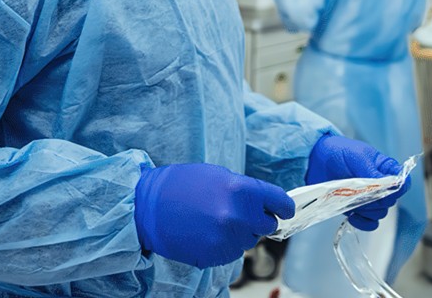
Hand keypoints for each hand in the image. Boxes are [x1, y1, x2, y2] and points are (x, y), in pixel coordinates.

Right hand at [134, 163, 293, 268]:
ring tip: (215, 220)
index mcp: (242, 191)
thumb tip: (265, 203)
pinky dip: (224, 244)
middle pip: (268, 225)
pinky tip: (207, 232)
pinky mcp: (215, 256)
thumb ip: (246, 190)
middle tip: (240, 212)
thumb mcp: (218, 175)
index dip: (283, 206)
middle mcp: (238, 217)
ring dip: (240, 232)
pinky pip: (232, 252)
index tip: (284, 209)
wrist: (148, 207)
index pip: (280, 203)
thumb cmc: (180, 185)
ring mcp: (226, 239)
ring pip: (249, 241)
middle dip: (258, 219)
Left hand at [306, 135, 408, 230]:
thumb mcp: (358, 156)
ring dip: (368, 210)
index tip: (385, 188)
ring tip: (353, 200)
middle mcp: (380, 185)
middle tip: (361, 191)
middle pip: (391, 201)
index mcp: (385, 169)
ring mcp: (369, 198)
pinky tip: (353, 216)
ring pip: (380, 213)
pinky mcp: (357, 209)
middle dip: (377, 199)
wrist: (316, 161)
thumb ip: (372, 172)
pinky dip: (363, 222)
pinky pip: (369, 223)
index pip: (403, 182)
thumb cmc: (339, 152)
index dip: (397, 188)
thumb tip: (387, 184)